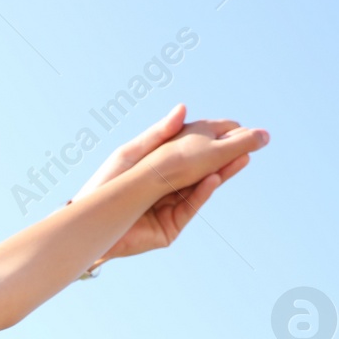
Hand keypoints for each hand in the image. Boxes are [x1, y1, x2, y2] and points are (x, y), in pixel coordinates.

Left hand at [72, 104, 266, 263]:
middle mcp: (171, 190)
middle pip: (205, 171)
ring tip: (240, 159)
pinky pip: (190, 208)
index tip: (237, 128)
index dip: (216, 142)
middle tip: (249, 145)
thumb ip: (159, 134)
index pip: (196, 154)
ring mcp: (172, 210)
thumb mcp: (133, 154)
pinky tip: (214, 178)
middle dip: (227, 158)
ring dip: (222, 173)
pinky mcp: (170, 229)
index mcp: (163, 171)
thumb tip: (183, 109)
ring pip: (202, 189)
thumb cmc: (104, 185)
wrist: (88, 222)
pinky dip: (203, 193)